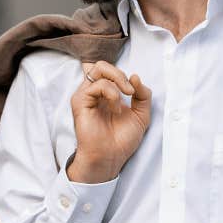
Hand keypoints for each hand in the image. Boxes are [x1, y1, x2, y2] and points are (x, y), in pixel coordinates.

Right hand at [68, 61, 151, 182]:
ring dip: (118, 81)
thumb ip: (143, 94)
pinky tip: (115, 108)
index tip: (135, 92)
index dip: (123, 75)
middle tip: (130, 91)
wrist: (111, 157)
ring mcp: (86, 96)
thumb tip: (135, 76)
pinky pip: (96, 84)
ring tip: (125, 98)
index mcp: (106, 94)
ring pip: (99, 69)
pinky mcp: (80, 101)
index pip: (110, 71)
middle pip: (102, 65)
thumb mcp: (141, 114)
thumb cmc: (122, 140)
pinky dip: (111, 92)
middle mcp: (94, 93)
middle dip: (120, 74)